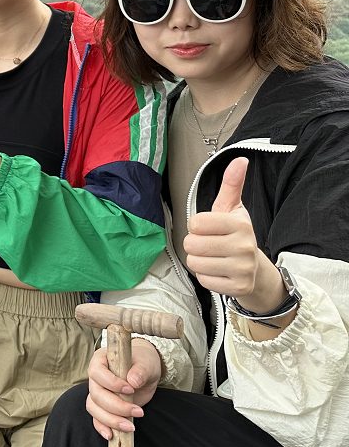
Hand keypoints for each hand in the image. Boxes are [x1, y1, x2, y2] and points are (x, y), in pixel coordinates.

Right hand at [85, 339, 162, 439]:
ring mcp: (97, 393)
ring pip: (94, 408)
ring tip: (131, 427)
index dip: (111, 383)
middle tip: (138, 412)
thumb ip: (140, 370)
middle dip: (116, 407)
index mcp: (100, 361)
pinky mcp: (103, 407)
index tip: (130, 390)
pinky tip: (112, 435)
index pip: (97, 372)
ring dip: (111, 420)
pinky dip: (102, 427)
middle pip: (96, 394)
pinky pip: (96, 419)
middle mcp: (95, 377)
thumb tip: (132, 381)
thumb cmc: (143, 361)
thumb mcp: (146, 362)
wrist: (144, 370)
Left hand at [183, 157, 283, 311]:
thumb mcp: (231, 208)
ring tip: (214, 257)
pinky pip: (203, 280)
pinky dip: (206, 276)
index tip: (209, 228)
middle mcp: (244, 246)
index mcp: (239, 224)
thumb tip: (239, 160)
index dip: (196, 226)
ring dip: (199, 260)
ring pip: (195, 263)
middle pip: (192, 244)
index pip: (195, 223)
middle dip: (195, 244)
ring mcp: (243, 268)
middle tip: (210, 244)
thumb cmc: (234, 234)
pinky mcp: (239, 287)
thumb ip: (231, 184)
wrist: (254, 268)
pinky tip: (219, 271)